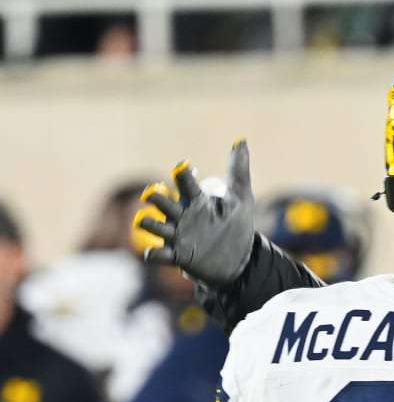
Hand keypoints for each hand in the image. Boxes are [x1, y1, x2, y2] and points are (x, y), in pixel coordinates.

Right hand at [136, 140, 255, 286]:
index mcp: (197, 200)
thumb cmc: (237, 228)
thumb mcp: (242, 199)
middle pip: (162, 202)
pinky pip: (159, 255)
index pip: (185, 182)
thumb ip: (238, 171)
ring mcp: (178, 236)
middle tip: (154, 193)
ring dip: (147, 223)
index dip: (183, 174)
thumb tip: (241, 140)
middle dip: (155, 196)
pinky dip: (154, 254)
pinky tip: (152, 252)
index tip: (187, 169)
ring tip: (143, 220)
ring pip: (153, 226)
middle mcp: (183, 216)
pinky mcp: (178, 257)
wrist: (241, 261)